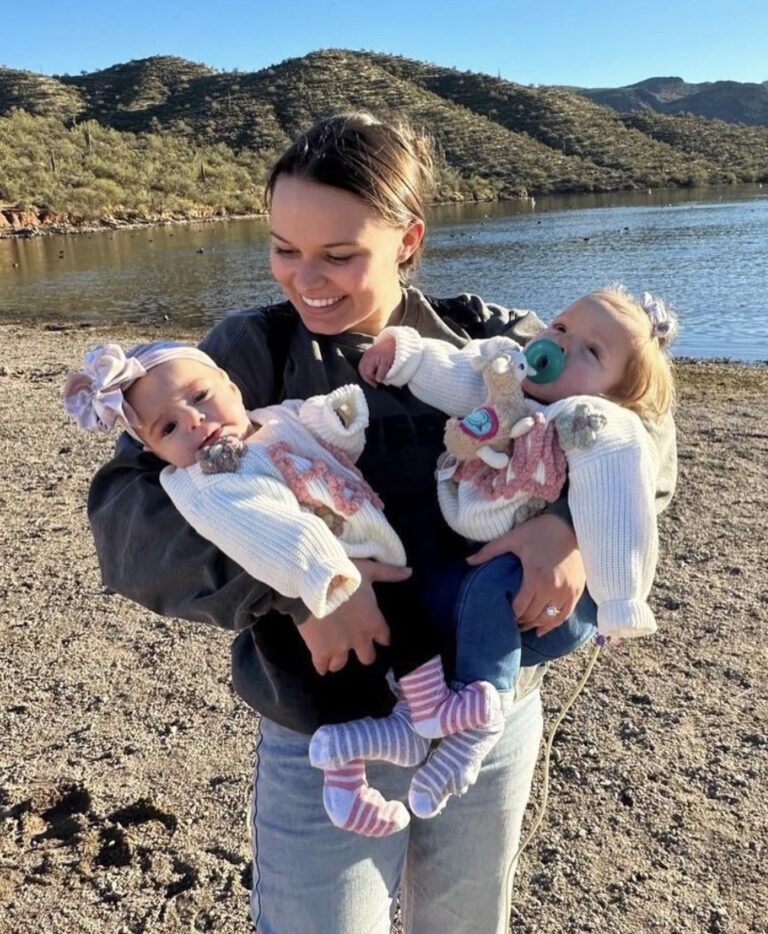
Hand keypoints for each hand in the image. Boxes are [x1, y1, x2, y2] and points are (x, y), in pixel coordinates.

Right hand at [297, 559, 410, 673]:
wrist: (314, 583)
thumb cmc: (344, 574)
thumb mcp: (370, 570)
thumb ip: (390, 574)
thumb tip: (410, 572)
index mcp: (373, 622)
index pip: (384, 638)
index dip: (380, 637)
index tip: (376, 635)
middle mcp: (360, 639)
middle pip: (367, 657)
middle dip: (362, 652)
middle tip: (354, 645)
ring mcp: (340, 647)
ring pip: (342, 663)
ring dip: (339, 659)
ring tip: (334, 654)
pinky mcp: (321, 650)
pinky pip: (322, 665)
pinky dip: (321, 665)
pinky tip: (321, 665)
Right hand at [359, 337, 396, 385]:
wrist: (396, 342)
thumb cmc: (391, 352)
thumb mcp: (387, 364)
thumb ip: (381, 373)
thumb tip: (378, 380)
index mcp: (369, 359)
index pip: (366, 373)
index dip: (371, 380)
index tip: (377, 385)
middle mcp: (366, 356)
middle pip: (362, 370)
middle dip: (367, 378)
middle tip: (374, 384)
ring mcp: (367, 354)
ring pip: (362, 367)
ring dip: (367, 374)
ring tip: (374, 379)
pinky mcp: (370, 354)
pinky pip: (365, 364)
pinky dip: (368, 369)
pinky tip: (374, 372)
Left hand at [466, 512, 585, 634]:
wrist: (570, 525)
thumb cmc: (539, 531)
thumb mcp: (513, 538)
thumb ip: (489, 551)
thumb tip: (467, 561)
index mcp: (535, 579)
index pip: (520, 608)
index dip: (510, 616)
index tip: (502, 617)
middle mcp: (552, 590)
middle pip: (533, 616)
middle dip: (520, 622)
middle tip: (510, 624)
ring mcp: (566, 592)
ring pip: (548, 619)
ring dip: (535, 625)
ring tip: (523, 626)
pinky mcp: (577, 591)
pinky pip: (565, 615)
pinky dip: (553, 624)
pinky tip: (542, 629)